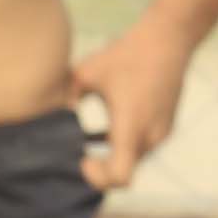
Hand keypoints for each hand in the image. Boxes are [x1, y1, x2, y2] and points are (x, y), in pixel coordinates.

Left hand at [68, 21, 195, 192]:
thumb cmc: (125, 55)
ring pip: (133, 159)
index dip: (98, 178)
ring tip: (90, 137)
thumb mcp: (86, 73)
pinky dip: (124, 144)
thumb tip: (48, 120)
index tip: (84, 159)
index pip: (120, 177)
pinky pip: (142, 147)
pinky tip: (107, 126)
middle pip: (123, 171)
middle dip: (100, 167)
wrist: (168, 39)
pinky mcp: (166, 127)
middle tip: (77, 151)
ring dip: (112, 155)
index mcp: (130, 126)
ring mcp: (161, 133)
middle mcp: (150, 136)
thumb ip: (65, 100)